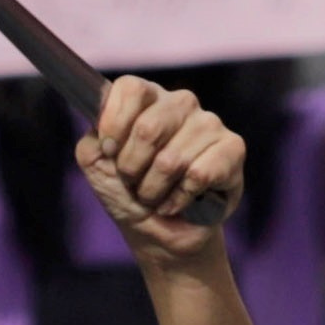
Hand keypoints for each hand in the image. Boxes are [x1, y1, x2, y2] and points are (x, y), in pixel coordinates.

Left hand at [77, 71, 244, 257]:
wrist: (159, 236)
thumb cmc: (129, 195)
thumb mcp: (97, 168)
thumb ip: (91, 144)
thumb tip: (102, 136)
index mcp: (147, 99)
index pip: (130, 88)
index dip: (114, 125)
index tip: (110, 152)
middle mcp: (180, 103)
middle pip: (148, 128)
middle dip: (132, 168)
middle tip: (135, 182)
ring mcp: (209, 123)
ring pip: (171, 160)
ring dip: (155, 190)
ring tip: (158, 194)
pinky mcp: (233, 148)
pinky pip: (198, 175)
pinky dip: (180, 198)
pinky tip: (181, 201)